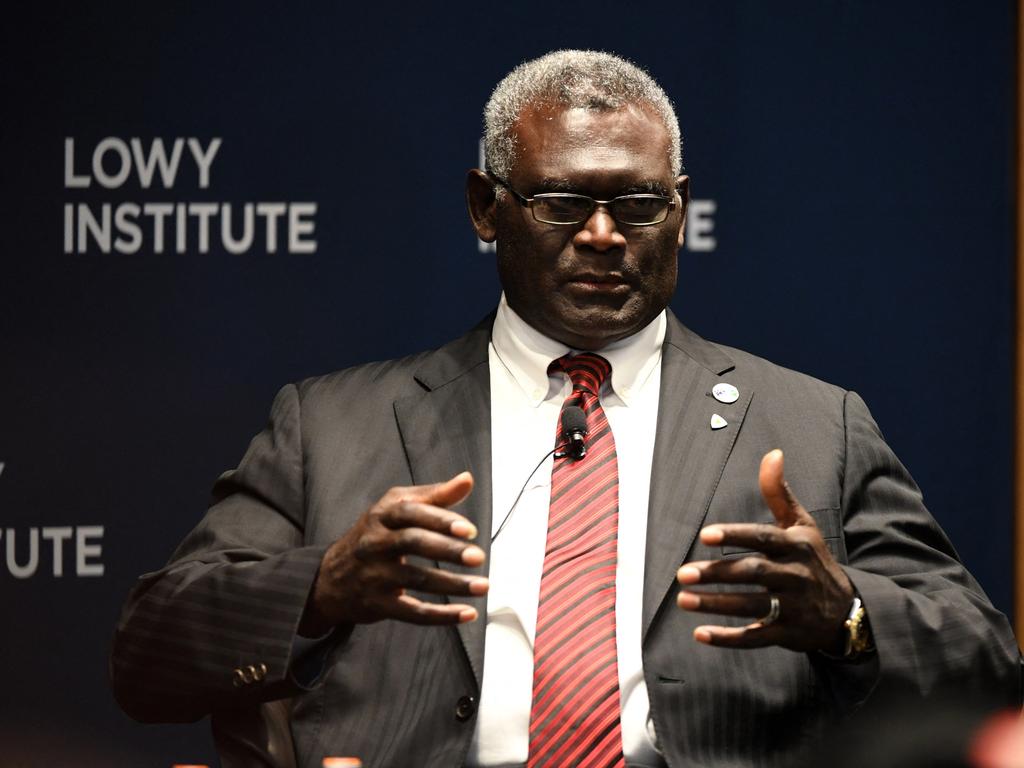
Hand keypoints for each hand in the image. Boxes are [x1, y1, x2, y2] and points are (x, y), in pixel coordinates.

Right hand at [299, 471, 487, 634]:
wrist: (330, 578)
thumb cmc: (376, 536)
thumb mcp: (397, 509)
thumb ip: (435, 496)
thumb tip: (467, 479)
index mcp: (382, 515)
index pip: (411, 512)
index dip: (440, 519)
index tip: (470, 529)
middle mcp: (375, 543)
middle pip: (412, 542)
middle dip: (448, 550)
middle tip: (478, 557)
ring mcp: (374, 575)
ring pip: (416, 579)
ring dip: (453, 584)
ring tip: (483, 586)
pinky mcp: (377, 604)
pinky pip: (412, 612)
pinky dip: (441, 615)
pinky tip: (467, 613)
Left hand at [675, 450, 853, 651]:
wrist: (847, 609)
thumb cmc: (812, 560)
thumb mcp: (801, 525)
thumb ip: (779, 493)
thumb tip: (772, 453)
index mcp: (795, 546)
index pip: (762, 538)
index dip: (735, 535)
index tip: (705, 535)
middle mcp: (795, 576)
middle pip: (753, 573)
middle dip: (717, 574)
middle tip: (682, 574)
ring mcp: (793, 607)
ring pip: (750, 606)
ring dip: (715, 604)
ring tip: (683, 600)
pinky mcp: (789, 634)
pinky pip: (757, 638)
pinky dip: (729, 638)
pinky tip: (700, 634)